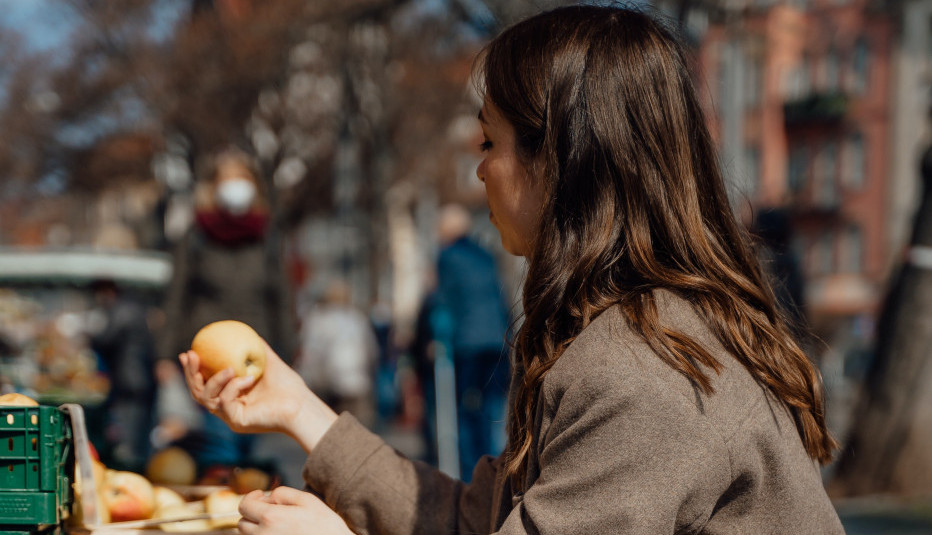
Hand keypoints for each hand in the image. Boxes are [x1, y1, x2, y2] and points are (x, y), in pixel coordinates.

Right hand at [179, 342, 336, 451]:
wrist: (301, 404)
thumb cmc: (288, 386)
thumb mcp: (268, 362)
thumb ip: (257, 349)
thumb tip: (246, 332)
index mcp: (231, 394)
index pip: (204, 383)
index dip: (193, 369)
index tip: (188, 352)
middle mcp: (227, 407)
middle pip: (198, 392)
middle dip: (190, 374)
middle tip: (192, 355)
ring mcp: (230, 416)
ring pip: (206, 398)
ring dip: (214, 380)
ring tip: (229, 368)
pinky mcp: (236, 422)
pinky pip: (224, 402)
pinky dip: (233, 387)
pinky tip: (247, 379)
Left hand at [238, 487, 353, 534]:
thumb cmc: (324, 526)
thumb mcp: (307, 500)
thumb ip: (283, 493)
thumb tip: (267, 497)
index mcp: (271, 517)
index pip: (244, 506)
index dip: (251, 497)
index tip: (261, 495)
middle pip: (242, 523)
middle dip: (253, 514)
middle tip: (271, 510)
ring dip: (257, 528)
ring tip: (278, 524)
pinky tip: (281, 534)